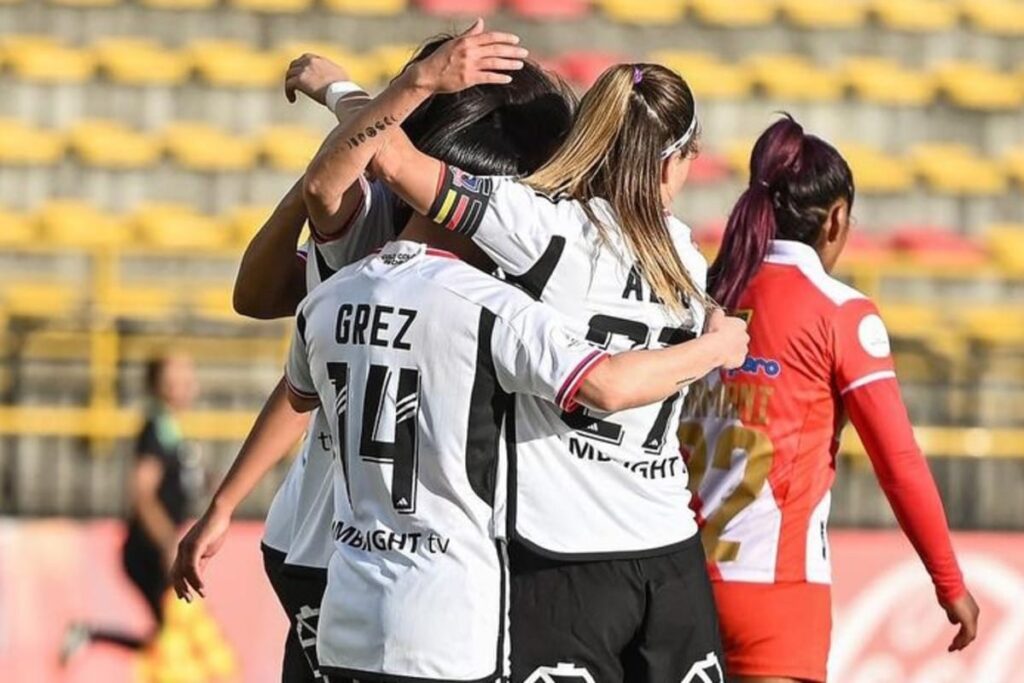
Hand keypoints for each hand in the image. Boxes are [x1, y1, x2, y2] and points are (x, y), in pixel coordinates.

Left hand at [170, 505, 230, 601]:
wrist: (219, 513)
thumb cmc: (215, 529)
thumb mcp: (207, 550)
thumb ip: (201, 563)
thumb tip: (198, 577)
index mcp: (184, 550)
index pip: (177, 571)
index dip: (180, 585)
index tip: (185, 596)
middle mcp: (182, 549)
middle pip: (176, 574)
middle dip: (181, 588)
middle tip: (189, 600)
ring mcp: (187, 547)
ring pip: (184, 572)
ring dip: (191, 586)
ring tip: (200, 595)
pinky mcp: (195, 545)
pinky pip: (192, 566)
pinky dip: (196, 578)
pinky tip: (202, 586)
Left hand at [285, 53, 349, 103]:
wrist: (341, 92)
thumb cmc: (344, 87)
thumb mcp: (339, 73)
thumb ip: (332, 71)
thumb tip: (333, 76)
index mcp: (318, 59)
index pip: (304, 59)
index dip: (301, 68)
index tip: (302, 76)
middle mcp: (309, 61)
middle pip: (294, 65)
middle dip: (293, 75)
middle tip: (294, 85)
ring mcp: (303, 70)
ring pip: (289, 75)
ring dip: (289, 85)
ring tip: (292, 95)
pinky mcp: (299, 80)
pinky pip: (288, 84)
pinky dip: (288, 92)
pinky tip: (292, 100)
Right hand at [405, 18, 527, 93]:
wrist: (427, 75)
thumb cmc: (441, 58)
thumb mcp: (454, 42)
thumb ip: (470, 34)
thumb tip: (480, 22)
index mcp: (467, 41)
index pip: (490, 37)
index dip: (505, 38)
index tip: (516, 40)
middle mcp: (469, 51)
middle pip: (496, 49)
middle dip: (512, 51)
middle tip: (524, 53)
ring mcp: (469, 65)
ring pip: (494, 63)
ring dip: (509, 63)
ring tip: (520, 64)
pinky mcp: (468, 78)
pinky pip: (488, 77)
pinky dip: (499, 77)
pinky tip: (508, 78)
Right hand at [706, 309, 748, 369]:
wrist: (713, 348)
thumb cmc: (715, 333)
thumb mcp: (715, 316)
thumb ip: (719, 313)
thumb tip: (718, 312)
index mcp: (741, 324)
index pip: (737, 324)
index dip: (729, 326)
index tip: (722, 327)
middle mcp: (745, 337)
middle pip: (740, 336)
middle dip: (732, 338)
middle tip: (720, 338)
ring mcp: (743, 349)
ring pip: (739, 348)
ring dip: (732, 348)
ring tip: (720, 348)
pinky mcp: (739, 360)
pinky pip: (736, 359)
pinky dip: (730, 359)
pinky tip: (722, 356)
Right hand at [942, 590, 979, 651]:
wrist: (948, 585)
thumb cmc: (946, 591)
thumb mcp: (949, 605)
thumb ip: (952, 614)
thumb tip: (954, 622)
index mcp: (971, 610)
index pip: (968, 625)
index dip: (962, 634)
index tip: (955, 640)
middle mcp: (974, 614)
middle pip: (970, 632)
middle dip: (962, 641)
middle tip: (955, 648)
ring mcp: (972, 617)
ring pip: (969, 635)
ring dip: (961, 643)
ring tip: (953, 648)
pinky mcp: (968, 620)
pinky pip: (967, 634)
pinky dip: (961, 641)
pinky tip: (955, 645)